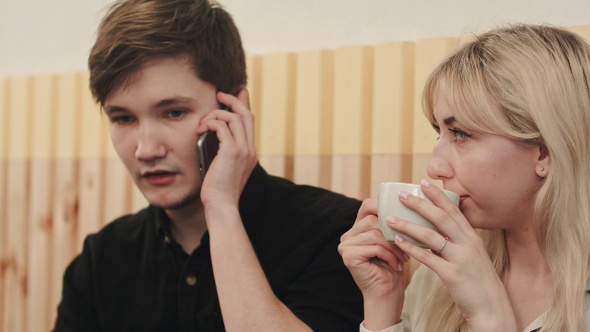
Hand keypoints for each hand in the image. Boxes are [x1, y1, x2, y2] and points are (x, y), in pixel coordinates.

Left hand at [196, 89, 256, 208]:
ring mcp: (243, 149)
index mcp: (250, 152)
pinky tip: (200, 129)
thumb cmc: (219, 191)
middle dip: (233, 100)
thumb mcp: (224, 169)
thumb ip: (223, 153)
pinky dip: (210, 122)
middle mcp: (250, 148)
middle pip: (246, 114)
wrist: (222, 205)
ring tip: (202, 121)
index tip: (238, 93)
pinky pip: (222, 125)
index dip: (244, 104)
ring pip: (234, 117)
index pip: (250, 122)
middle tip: (220, 94)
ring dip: (216, 113)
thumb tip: (212, 138)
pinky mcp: (232, 151)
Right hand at [338, 199, 407, 328]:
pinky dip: (389, 255)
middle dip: (393, 233)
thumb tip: (407, 205)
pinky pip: (374, 246)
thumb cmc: (393, 268)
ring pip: (375, 233)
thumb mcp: (393, 241)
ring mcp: (345, 245)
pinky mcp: (348, 255)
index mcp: (357, 228)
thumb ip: (391, 224)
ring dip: (393, 246)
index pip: (367, 205)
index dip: (383, 206)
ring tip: (402, 258)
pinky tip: (395, 265)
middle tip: (406, 247)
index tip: (403, 216)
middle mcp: (347, 235)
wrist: (387, 296)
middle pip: (373, 220)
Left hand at [387, 180, 515, 329]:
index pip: (454, 210)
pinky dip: (410, 248)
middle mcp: (468, 244)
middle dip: (420, 204)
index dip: (438, 195)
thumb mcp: (473, 256)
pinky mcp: (452, 275)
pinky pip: (427, 258)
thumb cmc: (478, 282)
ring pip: (430, 236)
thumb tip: (439, 229)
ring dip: (408, 225)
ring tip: (390, 219)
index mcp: (473, 237)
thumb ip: (458, 241)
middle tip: (401, 195)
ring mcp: (461, 259)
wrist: (491, 308)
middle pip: (441, 218)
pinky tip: (397, 241)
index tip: (424, 182)